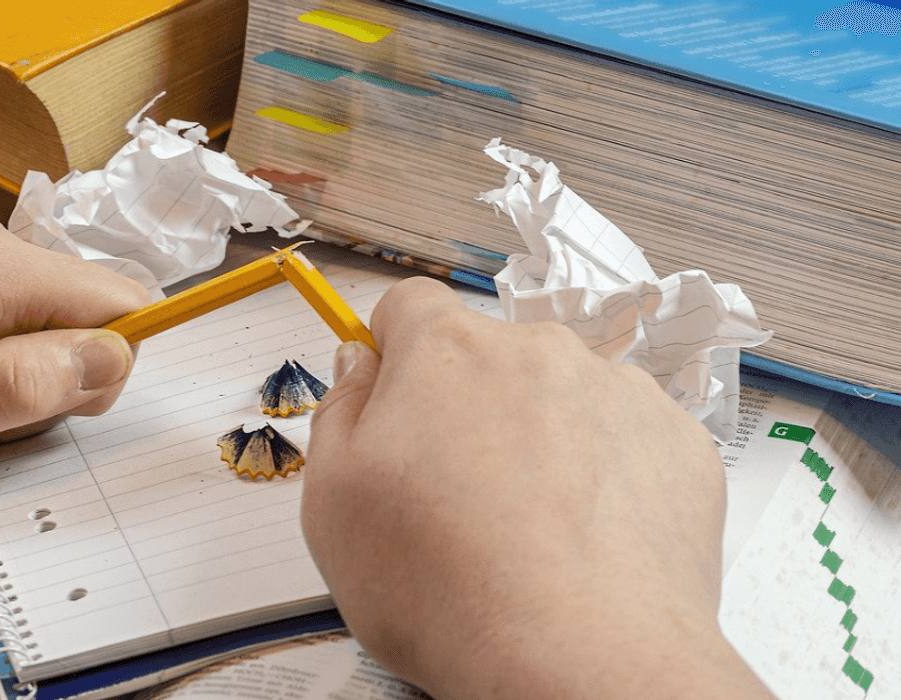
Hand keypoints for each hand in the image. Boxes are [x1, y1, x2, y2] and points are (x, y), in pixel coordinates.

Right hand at [301, 277, 773, 699]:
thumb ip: (340, 411)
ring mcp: (617, 393)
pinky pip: (624, 440)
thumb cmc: (453, 590)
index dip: (394, 353)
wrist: (578, 660)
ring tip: (521, 531)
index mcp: (448, 351)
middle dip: (467, 409)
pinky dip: (602, 477)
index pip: (410, 306)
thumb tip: (361, 370)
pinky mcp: (677, 444)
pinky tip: (578, 540)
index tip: (392, 399)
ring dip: (538, 441)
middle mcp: (538, 353)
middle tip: (451, 494)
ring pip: (559, 398)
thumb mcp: (334, 500)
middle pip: (487, 357)